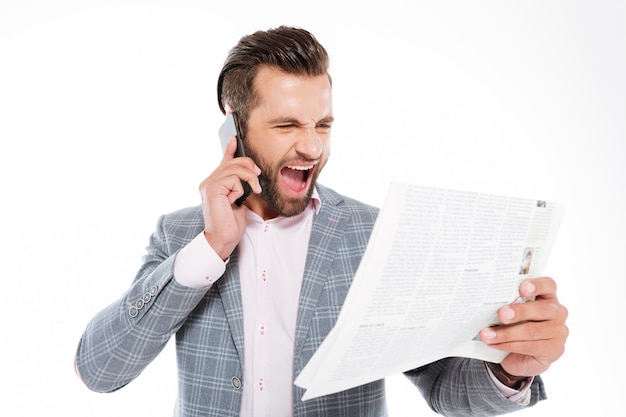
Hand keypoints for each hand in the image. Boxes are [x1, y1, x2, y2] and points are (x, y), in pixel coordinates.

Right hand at [199, 135, 260, 258]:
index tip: (235, 138)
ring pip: (235, 168)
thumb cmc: (231, 224)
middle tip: (258, 180)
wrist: (222, 239)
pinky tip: (236, 200)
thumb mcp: (239, 200)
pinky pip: (233, 179)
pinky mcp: (211, 189)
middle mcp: (208, 181)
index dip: (230, 149)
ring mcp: (208, 184)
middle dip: (249, 167)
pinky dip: (241, 188)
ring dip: (249, 179)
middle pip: (232, 162)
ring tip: (254, 190)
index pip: (223, 162)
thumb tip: (250, 171)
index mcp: (213, 183)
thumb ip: (240, 185)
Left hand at [480, 277, 568, 376]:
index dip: (536, 285)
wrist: (521, 355)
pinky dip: (509, 345)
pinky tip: (495, 344)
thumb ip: (507, 303)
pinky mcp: (555, 349)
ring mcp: (559, 331)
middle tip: (501, 314)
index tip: (522, 288)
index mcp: (548, 296)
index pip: (548, 285)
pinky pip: (530, 346)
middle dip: (518, 312)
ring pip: (532, 330)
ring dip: (506, 333)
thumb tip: (486, 302)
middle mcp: (557, 312)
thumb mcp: (513, 310)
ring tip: (487, 334)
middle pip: (539, 309)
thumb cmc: (516, 325)